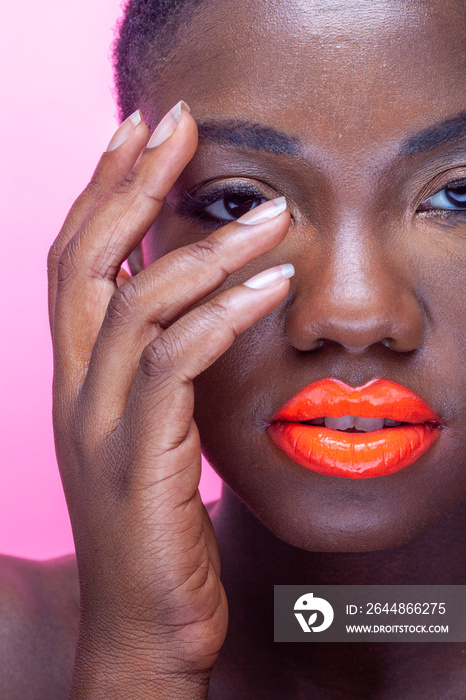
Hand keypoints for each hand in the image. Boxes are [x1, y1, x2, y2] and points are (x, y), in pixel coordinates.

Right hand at [47, 103, 291, 698]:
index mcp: (76, 378)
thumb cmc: (155, 524)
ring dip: (203, 248)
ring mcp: (98, 425)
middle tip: (179, 124)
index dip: (101, 188)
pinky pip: (174, 365)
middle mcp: (74, 391)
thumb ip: (161, 365)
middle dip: (129, 182)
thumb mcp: (152, 431)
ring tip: (269, 213)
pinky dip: (221, 317)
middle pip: (84, 260)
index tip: (141, 133)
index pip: (75, 260)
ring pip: (135, 305)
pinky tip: (269, 287)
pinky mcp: (137, 460)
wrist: (142, 624)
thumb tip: (196, 303)